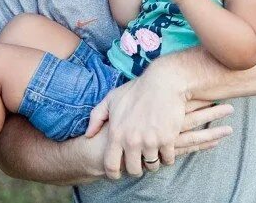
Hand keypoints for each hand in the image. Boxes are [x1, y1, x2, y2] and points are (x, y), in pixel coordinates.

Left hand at [84, 73, 232, 178]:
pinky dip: (167, 156)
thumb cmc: (137, 89)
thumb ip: (96, 117)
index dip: (113, 174)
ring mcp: (150, 141)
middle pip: (133, 170)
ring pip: (152, 166)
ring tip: (153, 154)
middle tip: (139, 163)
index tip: (117, 174)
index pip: (111, 165)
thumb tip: (88, 135)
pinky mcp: (168, 140)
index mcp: (116, 133)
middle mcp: (132, 141)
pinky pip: (168, 159)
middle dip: (136, 168)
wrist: (164, 82)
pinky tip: (166, 148)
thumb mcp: (111, 99)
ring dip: (153, 162)